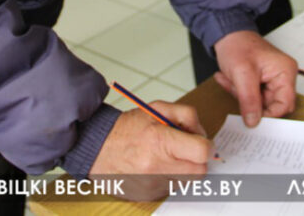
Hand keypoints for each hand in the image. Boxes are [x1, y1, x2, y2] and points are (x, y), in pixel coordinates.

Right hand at [89, 103, 211, 200]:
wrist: (97, 148)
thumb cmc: (127, 128)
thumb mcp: (157, 109)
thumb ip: (187, 116)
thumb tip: (203, 134)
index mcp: (160, 140)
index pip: (202, 152)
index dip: (206, 146)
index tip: (201, 143)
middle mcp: (157, 166)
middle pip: (200, 171)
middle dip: (197, 160)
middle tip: (184, 151)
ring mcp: (152, 184)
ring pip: (187, 182)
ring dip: (183, 170)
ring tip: (166, 158)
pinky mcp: (148, 196)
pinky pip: (172, 189)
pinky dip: (169, 179)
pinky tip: (156, 168)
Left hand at [212, 30, 296, 127]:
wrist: (226, 34)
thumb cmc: (237, 45)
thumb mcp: (242, 73)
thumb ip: (249, 99)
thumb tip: (254, 122)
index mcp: (285, 72)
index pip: (285, 104)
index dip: (269, 114)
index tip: (252, 117)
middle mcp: (282, 77)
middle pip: (272, 105)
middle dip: (251, 102)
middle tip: (237, 91)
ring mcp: (272, 80)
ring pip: (259, 103)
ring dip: (242, 96)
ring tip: (231, 81)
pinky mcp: (262, 82)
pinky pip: (252, 96)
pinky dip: (238, 91)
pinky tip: (229, 80)